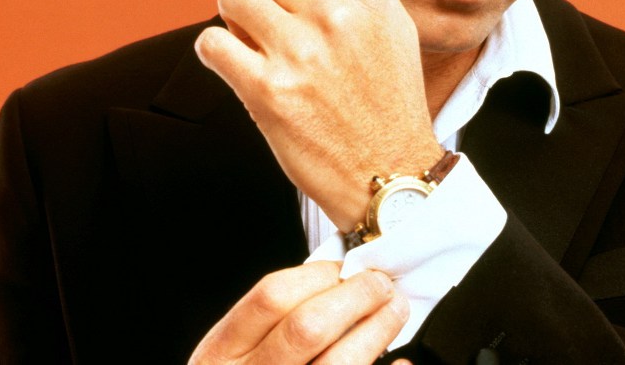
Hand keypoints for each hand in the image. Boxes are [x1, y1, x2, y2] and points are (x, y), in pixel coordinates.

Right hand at [188, 262, 411, 364]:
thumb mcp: (236, 354)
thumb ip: (272, 324)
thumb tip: (339, 284)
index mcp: (222, 354)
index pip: (271, 297)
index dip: (317, 274)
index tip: (344, 268)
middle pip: (309, 326)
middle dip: (355, 296)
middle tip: (380, 285)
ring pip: (339, 363)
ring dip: (377, 330)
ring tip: (395, 312)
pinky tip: (402, 362)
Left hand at [195, 0, 441, 228]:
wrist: (389, 172)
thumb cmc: (389, 95)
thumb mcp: (390, 22)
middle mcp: (335, 15)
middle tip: (273, 17)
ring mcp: (300, 53)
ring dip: (237, 17)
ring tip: (256, 41)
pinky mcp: (267, 92)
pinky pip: (212, 44)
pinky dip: (217, 52)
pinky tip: (238, 64)